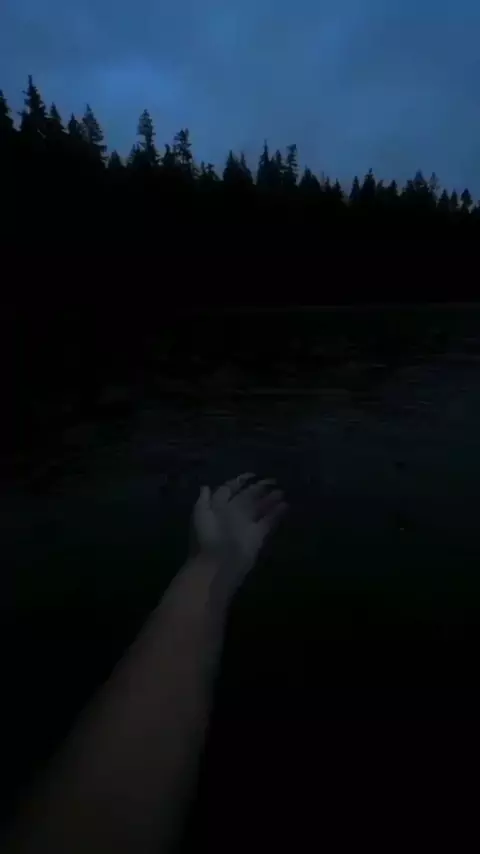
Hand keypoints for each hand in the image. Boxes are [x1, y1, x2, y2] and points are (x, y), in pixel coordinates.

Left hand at [192, 472, 287, 591]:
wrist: (217, 565)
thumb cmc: (206, 538)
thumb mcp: (201, 515)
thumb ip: (204, 500)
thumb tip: (206, 486)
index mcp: (218, 507)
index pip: (228, 490)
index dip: (238, 482)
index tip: (252, 475)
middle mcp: (232, 514)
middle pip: (247, 497)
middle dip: (258, 488)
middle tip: (272, 480)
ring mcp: (246, 525)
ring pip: (259, 508)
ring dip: (270, 499)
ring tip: (281, 491)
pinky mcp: (257, 536)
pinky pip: (268, 522)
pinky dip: (276, 514)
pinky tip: (285, 505)